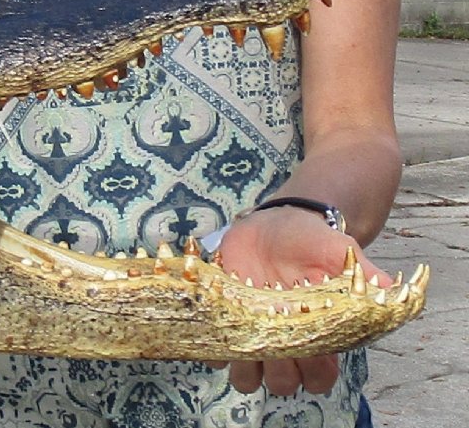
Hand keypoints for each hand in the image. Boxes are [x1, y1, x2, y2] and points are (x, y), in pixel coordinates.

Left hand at [208, 206, 392, 395]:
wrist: (274, 224)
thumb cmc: (310, 242)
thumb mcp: (339, 251)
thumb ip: (363, 273)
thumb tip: (391, 289)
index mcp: (316, 335)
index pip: (320, 378)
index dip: (316, 372)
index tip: (311, 344)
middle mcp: (284, 343)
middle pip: (283, 384)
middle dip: (280, 369)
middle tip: (275, 335)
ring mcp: (252, 335)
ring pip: (247, 380)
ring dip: (245, 366)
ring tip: (246, 332)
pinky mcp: (224, 322)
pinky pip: (216, 354)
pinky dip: (216, 346)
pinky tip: (223, 319)